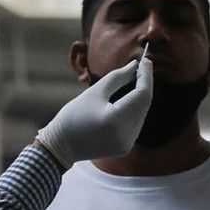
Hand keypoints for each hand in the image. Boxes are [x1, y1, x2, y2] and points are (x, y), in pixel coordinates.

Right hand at [36, 56, 152, 167]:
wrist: (62, 145)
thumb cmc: (74, 115)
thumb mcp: (95, 92)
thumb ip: (118, 77)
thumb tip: (135, 66)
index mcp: (115, 119)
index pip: (142, 94)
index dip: (146, 76)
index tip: (146, 61)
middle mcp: (125, 134)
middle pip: (144, 104)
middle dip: (145, 84)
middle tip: (142, 67)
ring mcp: (126, 143)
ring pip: (142, 114)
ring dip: (141, 97)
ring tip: (135, 80)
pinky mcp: (125, 147)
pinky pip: (136, 124)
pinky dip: (135, 110)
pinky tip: (130, 99)